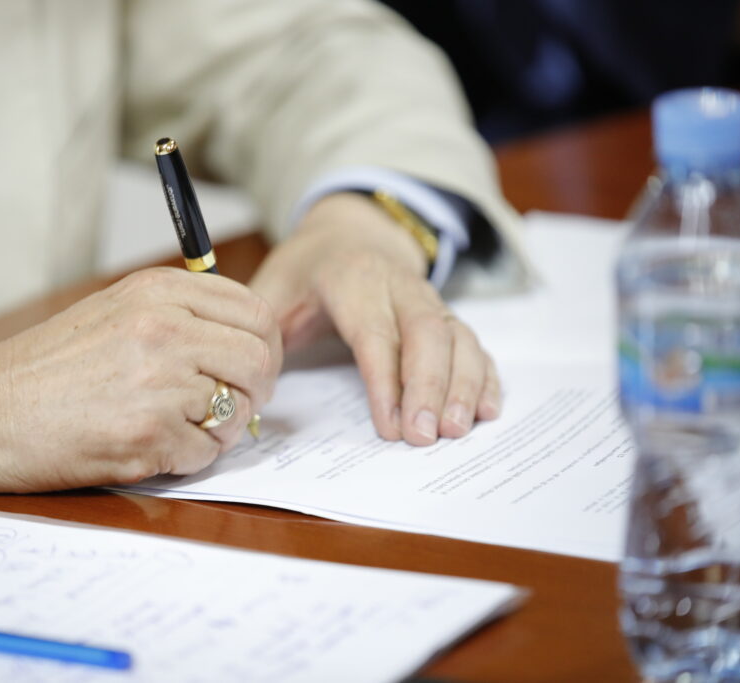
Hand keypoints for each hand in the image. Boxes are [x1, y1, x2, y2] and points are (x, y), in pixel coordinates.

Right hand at [0, 268, 281, 493]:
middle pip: (258, 361)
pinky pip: (205, 454)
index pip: (255, 313)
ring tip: (178, 427)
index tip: (254, 368)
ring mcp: (159, 384)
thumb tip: (249, 342)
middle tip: (233, 406)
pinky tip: (151, 447)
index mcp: (159, 292)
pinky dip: (187, 458)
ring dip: (219, 429)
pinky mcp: (149, 437)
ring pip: (238, 413)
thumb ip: (182, 314)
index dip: (265, 347)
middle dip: (255, 390)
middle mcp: (165, 330)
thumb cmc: (50, 366)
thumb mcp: (116, 310)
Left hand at [250, 193, 499, 444]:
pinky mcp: (445, 315)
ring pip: (457, 337)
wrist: (348, 232)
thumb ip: (261, 333)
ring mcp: (427, 298)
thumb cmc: (305, 270)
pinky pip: (473, 343)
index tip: (389, 427)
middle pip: (426, 333)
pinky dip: (484, 376)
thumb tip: (252, 388)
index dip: (385, 381)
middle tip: (426, 438)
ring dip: (463, 385)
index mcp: (350, 278)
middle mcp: (398, 285)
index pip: (374, 332)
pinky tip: (487, 410)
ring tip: (458, 431)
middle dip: (430, 387)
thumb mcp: (272, 290)